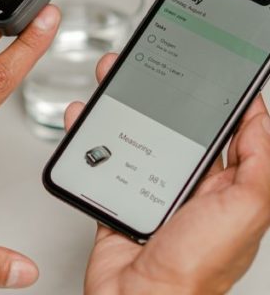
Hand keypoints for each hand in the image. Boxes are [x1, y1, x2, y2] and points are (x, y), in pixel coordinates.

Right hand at [65, 53, 269, 294]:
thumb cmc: (194, 268)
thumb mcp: (244, 211)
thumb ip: (258, 164)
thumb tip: (260, 119)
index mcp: (224, 186)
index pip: (228, 132)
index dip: (220, 99)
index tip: (211, 71)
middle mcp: (189, 186)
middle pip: (175, 128)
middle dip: (161, 95)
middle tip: (149, 68)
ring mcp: (150, 191)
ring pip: (136, 139)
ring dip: (122, 110)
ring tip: (112, 83)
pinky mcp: (118, 198)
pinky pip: (104, 160)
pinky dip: (91, 139)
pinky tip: (84, 121)